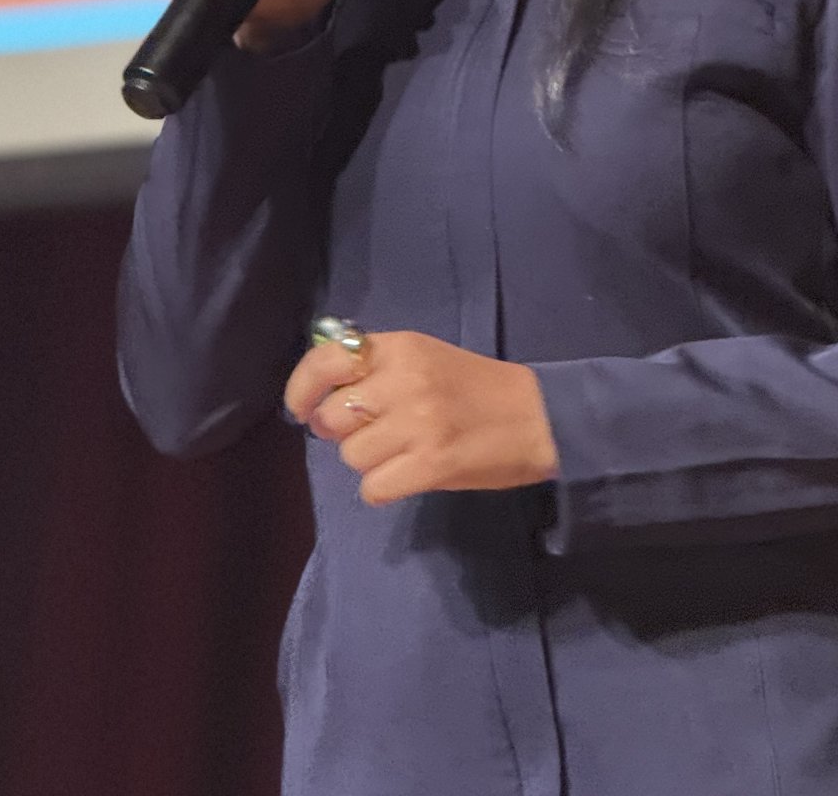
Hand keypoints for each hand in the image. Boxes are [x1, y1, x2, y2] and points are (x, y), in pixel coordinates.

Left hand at [283, 330, 558, 505]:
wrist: (536, 417)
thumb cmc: (474, 388)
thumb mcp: (424, 358)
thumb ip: (377, 369)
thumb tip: (320, 401)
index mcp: (402, 348)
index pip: (327, 360)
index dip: (302, 388)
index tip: (301, 409)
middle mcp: (405, 380)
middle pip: (333, 418)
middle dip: (343, 433)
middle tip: (370, 434)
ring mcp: (418, 423)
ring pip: (352, 456)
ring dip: (369, 462)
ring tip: (401, 452)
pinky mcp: (431, 464)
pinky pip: (373, 488)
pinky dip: (384, 488)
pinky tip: (409, 475)